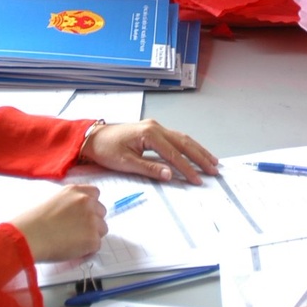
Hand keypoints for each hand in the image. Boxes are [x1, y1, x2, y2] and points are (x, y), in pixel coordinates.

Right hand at [11, 184, 106, 261]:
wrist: (28, 237)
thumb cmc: (32, 222)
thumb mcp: (53, 202)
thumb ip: (70, 204)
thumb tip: (78, 216)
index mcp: (75, 191)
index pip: (95, 194)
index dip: (90, 206)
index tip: (82, 214)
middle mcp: (86, 202)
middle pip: (101, 212)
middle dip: (92, 221)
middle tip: (76, 230)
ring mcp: (91, 220)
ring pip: (102, 229)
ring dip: (92, 235)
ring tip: (73, 241)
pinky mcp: (93, 239)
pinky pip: (96, 245)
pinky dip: (87, 250)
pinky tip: (72, 249)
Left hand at [80, 119, 217, 183]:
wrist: (92, 137)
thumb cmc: (106, 148)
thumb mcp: (125, 162)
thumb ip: (149, 168)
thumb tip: (170, 175)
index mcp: (149, 134)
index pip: (174, 154)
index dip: (187, 168)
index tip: (197, 179)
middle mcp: (156, 127)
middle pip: (184, 143)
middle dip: (200, 157)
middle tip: (214, 170)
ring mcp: (155, 127)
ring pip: (183, 138)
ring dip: (198, 150)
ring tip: (212, 161)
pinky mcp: (153, 130)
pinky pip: (176, 138)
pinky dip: (188, 146)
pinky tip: (195, 152)